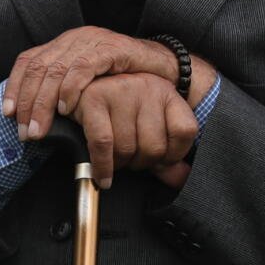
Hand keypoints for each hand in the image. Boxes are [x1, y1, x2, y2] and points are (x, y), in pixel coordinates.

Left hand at [3, 27, 176, 140]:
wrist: (161, 67)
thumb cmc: (121, 79)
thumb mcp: (86, 83)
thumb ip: (62, 90)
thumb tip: (33, 116)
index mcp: (62, 45)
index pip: (28, 61)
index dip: (15, 87)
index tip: (8, 114)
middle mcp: (73, 39)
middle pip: (39, 67)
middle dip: (28, 103)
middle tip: (26, 132)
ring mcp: (92, 41)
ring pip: (57, 69)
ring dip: (45, 102)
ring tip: (41, 129)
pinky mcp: (111, 48)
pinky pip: (84, 66)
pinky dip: (71, 88)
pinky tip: (67, 108)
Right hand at [69, 73, 197, 189]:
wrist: (79, 89)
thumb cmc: (118, 114)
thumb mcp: (149, 128)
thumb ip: (166, 155)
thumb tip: (181, 178)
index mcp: (166, 92)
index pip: (185, 131)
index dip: (174, 155)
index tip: (160, 162)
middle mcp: (147, 86)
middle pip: (154, 146)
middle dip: (140, 163)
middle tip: (130, 160)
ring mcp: (121, 90)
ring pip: (127, 148)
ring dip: (119, 165)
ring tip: (114, 159)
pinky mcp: (94, 98)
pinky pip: (103, 143)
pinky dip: (103, 166)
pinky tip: (102, 176)